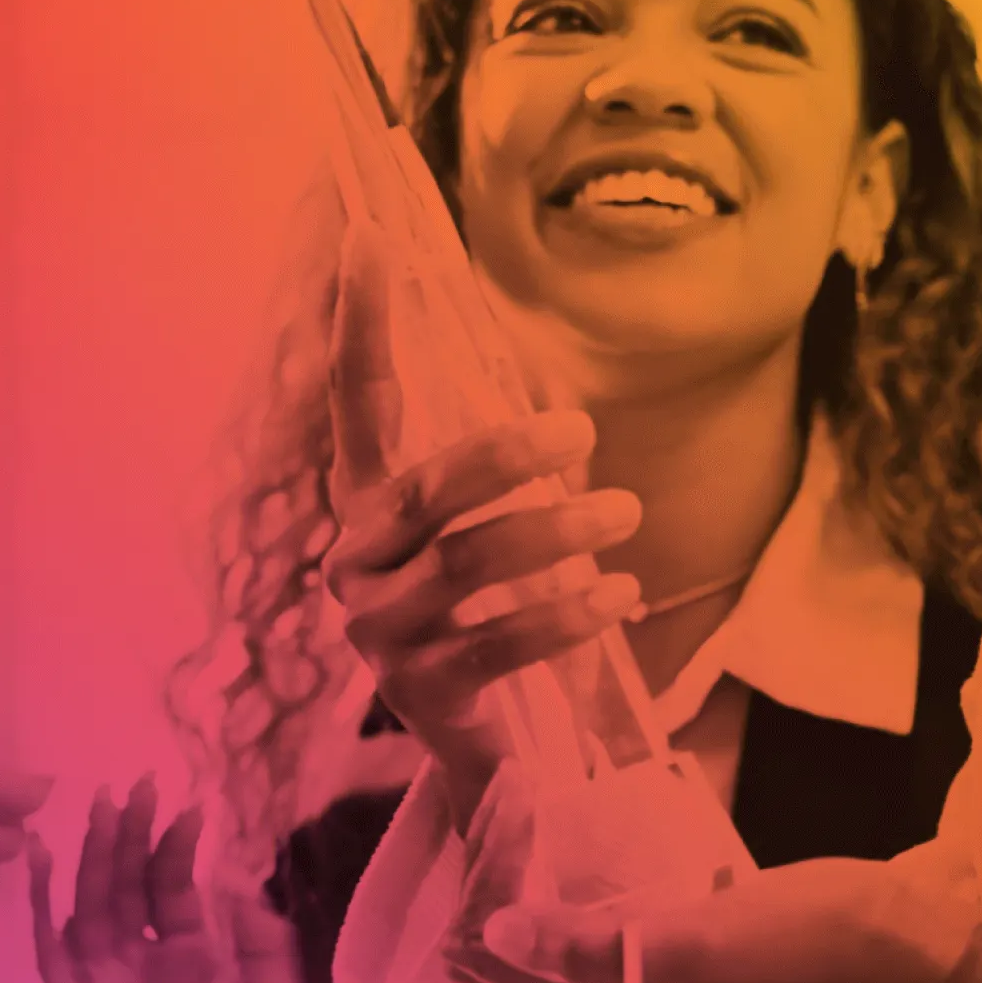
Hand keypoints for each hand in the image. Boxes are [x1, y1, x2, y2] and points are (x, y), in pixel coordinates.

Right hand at [27, 780, 307, 982]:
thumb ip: (260, 949)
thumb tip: (239, 882)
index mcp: (195, 960)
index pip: (177, 888)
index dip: (180, 847)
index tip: (193, 805)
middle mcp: (146, 961)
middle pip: (130, 883)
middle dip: (132, 835)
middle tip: (136, 785)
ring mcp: (106, 981)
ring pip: (92, 902)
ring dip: (94, 855)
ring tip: (100, 806)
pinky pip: (51, 948)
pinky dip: (40, 905)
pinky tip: (38, 861)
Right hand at [322, 239, 642, 819]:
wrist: (470, 744)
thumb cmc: (477, 611)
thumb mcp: (477, 530)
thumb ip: (501, 470)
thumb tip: (567, 393)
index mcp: (365, 504)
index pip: (356, 401)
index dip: (361, 324)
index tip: (370, 238)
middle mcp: (356, 562)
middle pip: (430, 493)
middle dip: (506, 456)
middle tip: (582, 432)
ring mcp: (381, 630)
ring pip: (472, 566)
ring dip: (557, 533)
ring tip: (626, 511)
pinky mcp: (422, 689)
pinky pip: (502, 641)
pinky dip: (569, 614)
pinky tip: (621, 591)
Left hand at [464, 852, 963, 982]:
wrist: (891, 942)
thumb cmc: (790, 943)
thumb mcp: (683, 944)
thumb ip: (589, 945)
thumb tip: (495, 931)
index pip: (511, 972)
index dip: (469, 927)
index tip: (436, 861)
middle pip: (533, 959)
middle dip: (488, 909)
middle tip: (452, 833)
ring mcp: (660, 966)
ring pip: (569, 934)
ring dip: (531, 894)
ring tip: (492, 833)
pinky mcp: (690, 932)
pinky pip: (611, 911)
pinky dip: (580, 883)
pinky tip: (571, 847)